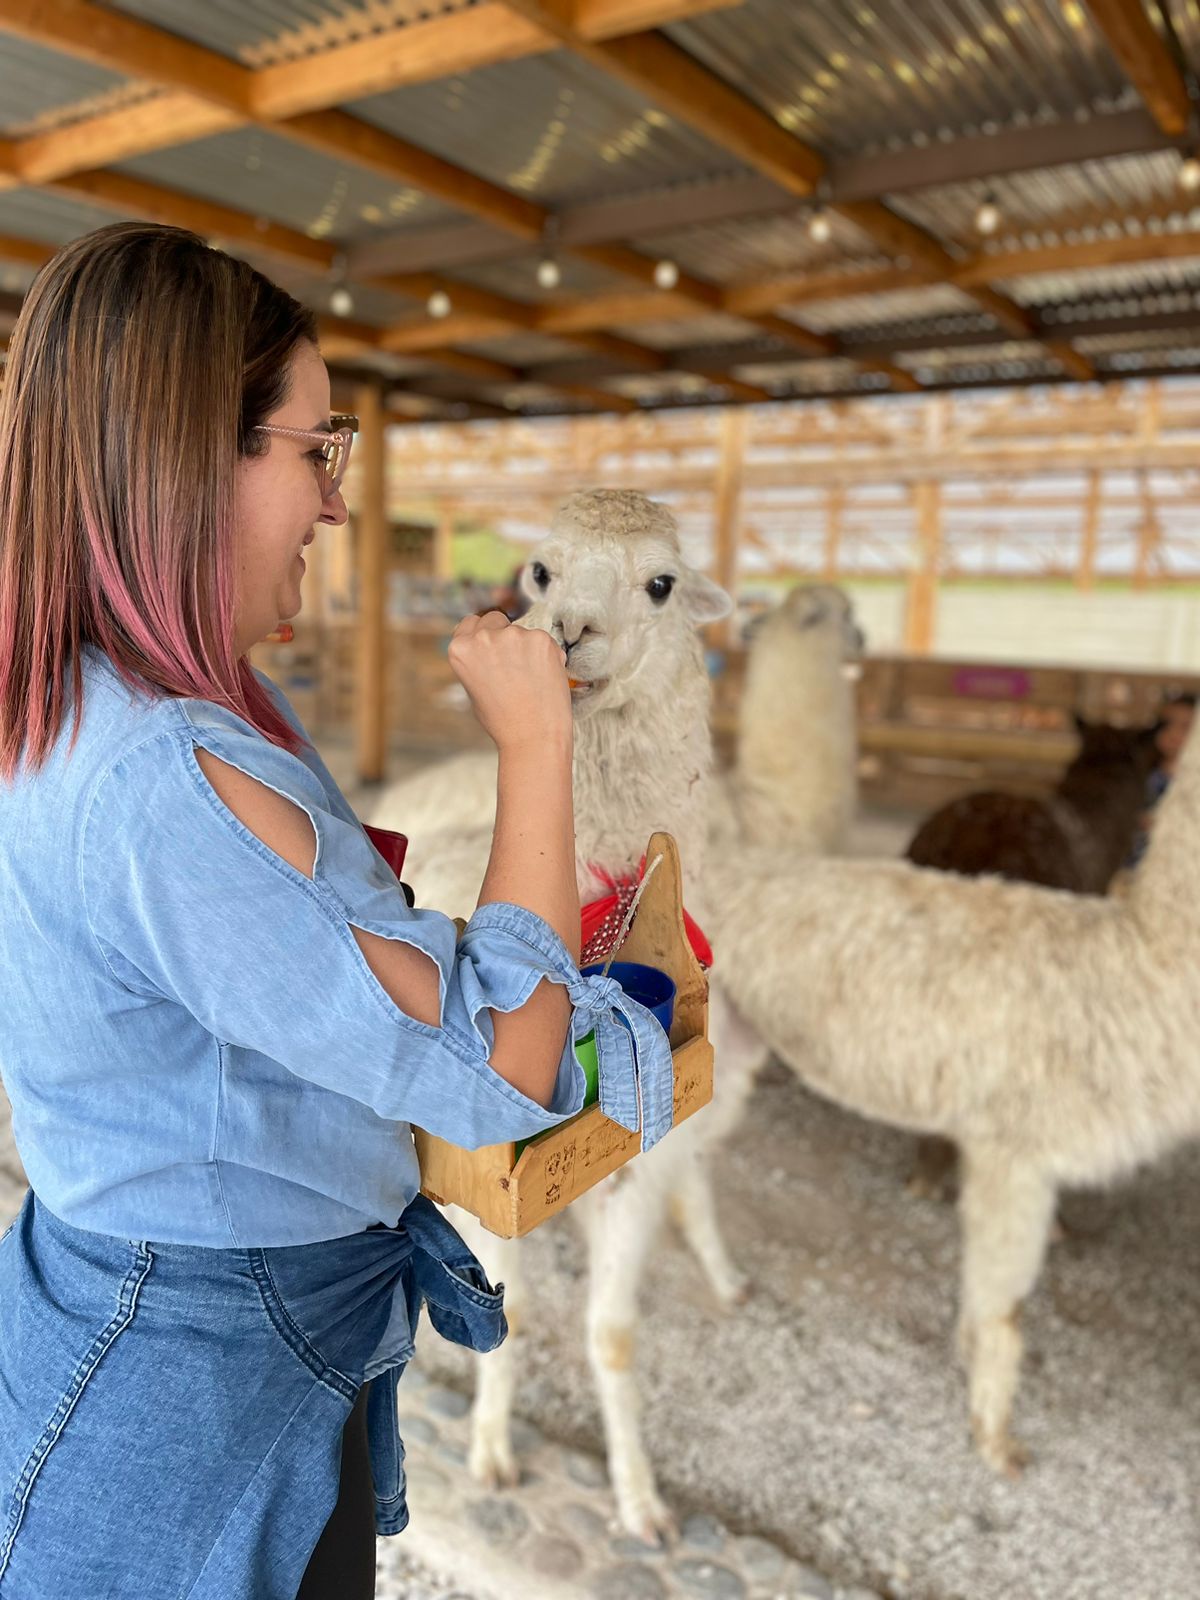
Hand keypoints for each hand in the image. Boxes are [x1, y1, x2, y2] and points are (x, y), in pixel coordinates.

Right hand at [448, 611, 571, 754]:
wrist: (533, 736)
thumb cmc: (503, 720)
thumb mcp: (474, 689)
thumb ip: (479, 661)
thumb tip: (492, 646)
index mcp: (461, 649)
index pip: (470, 623)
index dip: (482, 634)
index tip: (492, 647)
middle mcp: (483, 637)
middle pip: (495, 619)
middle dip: (503, 634)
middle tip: (513, 663)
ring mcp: (514, 635)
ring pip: (522, 632)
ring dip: (527, 648)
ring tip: (531, 681)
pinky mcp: (541, 639)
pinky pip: (544, 641)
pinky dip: (547, 655)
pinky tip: (545, 679)